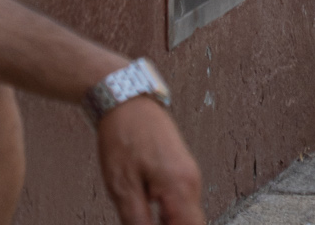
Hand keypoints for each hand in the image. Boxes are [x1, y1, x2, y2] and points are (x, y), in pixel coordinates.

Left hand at [96, 99, 203, 224]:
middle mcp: (191, 181)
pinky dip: (168, 217)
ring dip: (169, 224)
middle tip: (141, 220)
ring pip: (185, 216)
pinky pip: (180, 204)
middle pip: (191, 223)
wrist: (128, 102)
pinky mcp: (181, 172)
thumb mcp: (122, 188)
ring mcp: (188, 175)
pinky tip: (149, 218)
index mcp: (180, 186)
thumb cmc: (124, 137)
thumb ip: (137, 222)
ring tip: (143, 217)